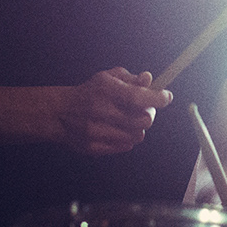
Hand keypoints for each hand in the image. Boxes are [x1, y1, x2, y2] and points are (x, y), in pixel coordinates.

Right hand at [50, 67, 171, 154]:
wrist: (60, 113)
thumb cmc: (91, 92)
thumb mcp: (108, 78)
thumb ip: (132, 79)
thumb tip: (149, 80)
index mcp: (105, 89)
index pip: (139, 97)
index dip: (158, 98)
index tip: (166, 97)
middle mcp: (100, 111)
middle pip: (144, 120)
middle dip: (150, 114)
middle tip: (146, 109)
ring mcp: (96, 131)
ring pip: (137, 135)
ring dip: (139, 127)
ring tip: (130, 120)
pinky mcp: (93, 147)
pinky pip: (125, 146)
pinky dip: (127, 138)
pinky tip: (118, 130)